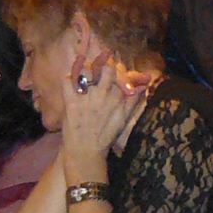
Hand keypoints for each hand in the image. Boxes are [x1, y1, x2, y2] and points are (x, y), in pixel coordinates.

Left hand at [58, 54, 147, 175]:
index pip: (120, 72)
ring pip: (86, 69)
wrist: (86, 152)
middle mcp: (103, 94)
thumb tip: (144, 84)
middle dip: (102, 61)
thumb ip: (134, 100)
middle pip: (105, 67)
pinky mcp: (71, 102)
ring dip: (84, 64)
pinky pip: (68, 81)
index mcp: (118, 97)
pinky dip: (69, 75)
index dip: (118, 68)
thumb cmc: (105, 135)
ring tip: (83, 61)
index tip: (114, 67)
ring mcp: (86, 98)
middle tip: (99, 61)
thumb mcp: (124, 118)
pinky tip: (71, 76)